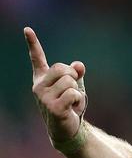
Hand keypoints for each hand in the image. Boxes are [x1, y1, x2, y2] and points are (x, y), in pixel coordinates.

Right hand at [25, 27, 87, 142]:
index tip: (27, 29)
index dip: (33, 43)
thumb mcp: (74, 86)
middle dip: (73, 78)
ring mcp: (43, 98)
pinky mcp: (52, 107)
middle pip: (62, 68)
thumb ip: (76, 73)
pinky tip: (72, 109)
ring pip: (70, 82)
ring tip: (71, 103)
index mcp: (42, 78)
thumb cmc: (69, 105)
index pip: (37, 58)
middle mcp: (38, 86)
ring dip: (77, 92)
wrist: (67, 129)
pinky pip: (73, 94)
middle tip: (71, 91)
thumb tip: (78, 65)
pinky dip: (78, 100)